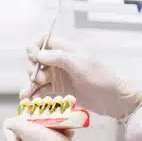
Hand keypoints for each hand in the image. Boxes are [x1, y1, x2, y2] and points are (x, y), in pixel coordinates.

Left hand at [2, 118, 102, 140]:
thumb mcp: (32, 132)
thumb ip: (16, 125)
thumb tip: (7, 123)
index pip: (11, 136)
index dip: (18, 122)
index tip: (27, 113)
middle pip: (27, 140)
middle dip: (38, 127)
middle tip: (47, 118)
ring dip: (50, 133)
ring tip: (62, 126)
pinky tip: (68, 135)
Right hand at [22, 35, 141, 120]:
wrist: (115, 99)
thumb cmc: (101, 78)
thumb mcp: (80, 64)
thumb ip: (58, 58)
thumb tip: (38, 54)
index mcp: (65, 49)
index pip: (43, 40)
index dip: (34, 47)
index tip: (34, 58)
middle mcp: (60, 61)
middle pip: (36, 59)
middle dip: (32, 69)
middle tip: (40, 80)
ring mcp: (59, 76)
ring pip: (37, 76)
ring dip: (30, 83)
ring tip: (27, 95)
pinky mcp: (60, 90)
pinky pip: (42, 90)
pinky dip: (34, 94)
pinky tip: (29, 100)